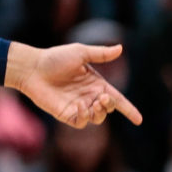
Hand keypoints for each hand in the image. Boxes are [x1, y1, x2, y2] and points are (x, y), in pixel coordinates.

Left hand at [5, 42, 141, 127]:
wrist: (32, 68)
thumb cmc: (54, 58)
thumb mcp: (79, 53)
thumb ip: (100, 54)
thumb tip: (120, 48)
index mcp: (95, 83)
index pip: (116, 99)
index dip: (128, 109)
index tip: (139, 120)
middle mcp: (88, 96)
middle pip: (108, 109)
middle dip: (110, 107)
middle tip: (103, 99)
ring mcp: (77, 106)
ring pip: (97, 119)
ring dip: (99, 113)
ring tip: (93, 103)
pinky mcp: (65, 114)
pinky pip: (81, 123)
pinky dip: (84, 117)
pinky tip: (78, 106)